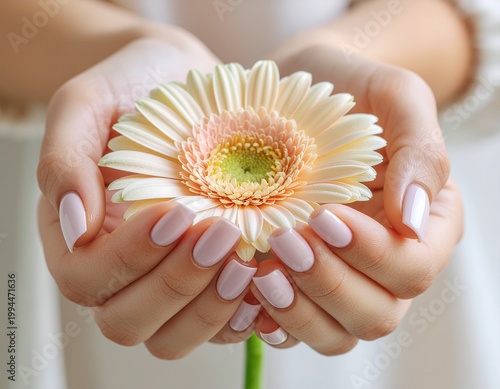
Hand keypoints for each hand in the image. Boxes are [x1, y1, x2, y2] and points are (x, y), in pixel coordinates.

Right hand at [37, 38, 257, 358]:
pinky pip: (219, 325)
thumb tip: (73, 225)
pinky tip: (265, 280)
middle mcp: (121, 269)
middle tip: (220, 234)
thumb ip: (65, 159)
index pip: (87, 279)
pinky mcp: (207, 280)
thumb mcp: (88, 104)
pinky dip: (242, 313)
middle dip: (176, 284)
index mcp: (80, 236)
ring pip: (172, 336)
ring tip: (245, 261)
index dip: (129, 258)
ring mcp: (165, 279)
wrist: (188, 84)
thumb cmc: (134, 89)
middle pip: (128, 320)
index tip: (176, 212)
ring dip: (210, 307)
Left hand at [222, 45, 462, 352]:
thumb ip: (421, 153)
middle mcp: (386, 263)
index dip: (372, 254)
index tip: (325, 215)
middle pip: (376, 313)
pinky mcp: (301, 282)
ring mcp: (342, 277)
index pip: (413, 267)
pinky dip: (271, 319)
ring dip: (299, 312)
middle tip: (284, 241)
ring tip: (261, 274)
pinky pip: (294, 326)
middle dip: (329, 283)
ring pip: (336, 333)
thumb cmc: (348, 89)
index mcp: (422, 224)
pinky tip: (247, 292)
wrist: (294, 91)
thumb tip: (413, 220)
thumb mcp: (395, 98)